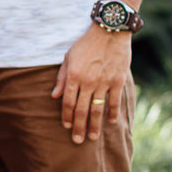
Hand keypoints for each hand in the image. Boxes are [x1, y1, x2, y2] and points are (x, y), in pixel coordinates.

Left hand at [52, 25, 131, 143]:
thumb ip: (62, 77)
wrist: (110, 30)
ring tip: (92, 137)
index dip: (66, 116)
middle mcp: (88, 82)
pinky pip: (114, 101)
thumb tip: (54, 96)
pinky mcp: (118, 81)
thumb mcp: (69, 57)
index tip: (66, 127)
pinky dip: (112, 113)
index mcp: (74, 76)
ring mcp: (104, 82)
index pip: (68, 102)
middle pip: (81, 110)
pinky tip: (110, 122)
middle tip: (77, 141)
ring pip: (97, 109)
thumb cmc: (86, 43)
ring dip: (94, 125)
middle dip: (78, 127)